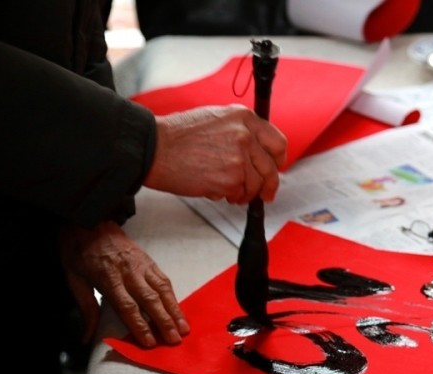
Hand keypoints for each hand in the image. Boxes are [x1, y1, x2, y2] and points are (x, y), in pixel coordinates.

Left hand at [59, 221, 189, 347]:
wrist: (90, 218)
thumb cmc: (78, 249)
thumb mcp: (73, 278)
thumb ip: (85, 308)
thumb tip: (85, 337)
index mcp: (108, 278)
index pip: (127, 306)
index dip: (139, 326)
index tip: (149, 342)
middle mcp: (129, 272)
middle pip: (150, 300)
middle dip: (164, 322)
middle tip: (175, 340)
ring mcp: (142, 265)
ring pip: (163, 289)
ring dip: (174, 310)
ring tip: (184, 327)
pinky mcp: (149, 260)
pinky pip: (164, 279)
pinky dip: (173, 295)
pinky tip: (178, 308)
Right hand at [145, 104, 286, 203]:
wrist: (154, 147)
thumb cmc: (178, 136)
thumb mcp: (216, 119)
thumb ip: (241, 132)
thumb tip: (258, 153)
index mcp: (244, 117)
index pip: (278, 142)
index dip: (277, 160)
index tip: (275, 168)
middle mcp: (245, 135)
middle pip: (271, 168)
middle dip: (268, 185)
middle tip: (264, 194)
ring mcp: (239, 158)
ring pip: (255, 185)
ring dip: (244, 192)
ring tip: (226, 189)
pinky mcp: (230, 179)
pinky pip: (238, 194)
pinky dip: (228, 196)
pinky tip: (212, 187)